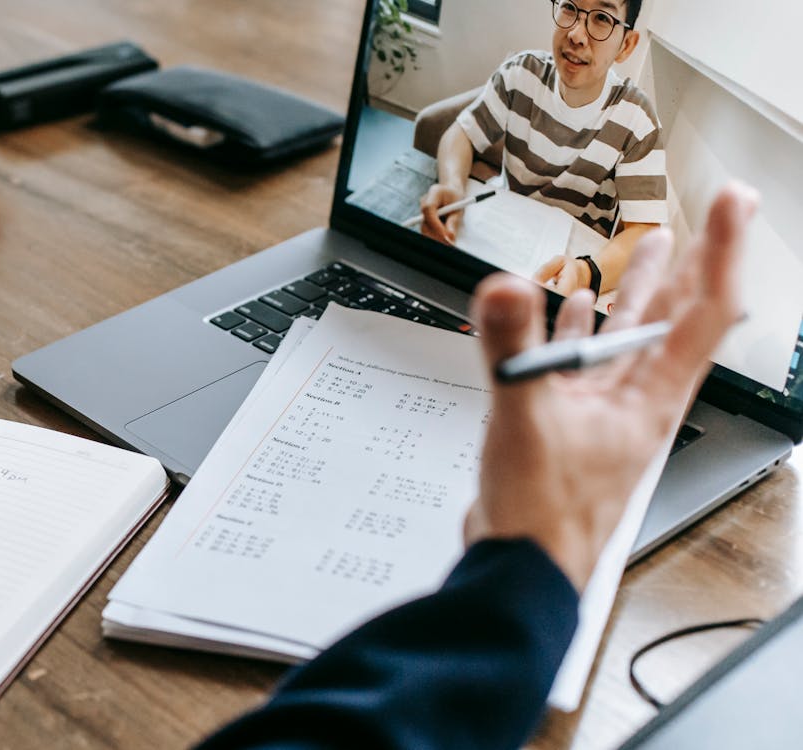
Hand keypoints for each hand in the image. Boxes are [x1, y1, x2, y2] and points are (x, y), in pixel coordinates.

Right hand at [419, 183, 465, 244]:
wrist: (451, 191)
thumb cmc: (456, 197)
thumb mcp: (459, 207)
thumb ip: (454, 221)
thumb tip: (450, 236)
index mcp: (434, 192)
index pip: (428, 210)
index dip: (435, 225)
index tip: (445, 237)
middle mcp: (424, 201)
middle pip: (425, 221)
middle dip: (436, 235)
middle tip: (449, 244)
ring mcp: (422, 210)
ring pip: (425, 228)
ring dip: (437, 237)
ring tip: (450, 243)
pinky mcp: (424, 218)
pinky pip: (428, 229)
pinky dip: (436, 236)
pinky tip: (445, 240)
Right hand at [464, 182, 755, 589]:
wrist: (522, 567)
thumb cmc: (544, 513)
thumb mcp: (526, 419)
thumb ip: (514, 350)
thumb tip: (505, 289)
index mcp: (651, 398)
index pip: (703, 311)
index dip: (721, 250)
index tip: (730, 203)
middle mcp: (637, 398)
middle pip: (676, 319)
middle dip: (692, 263)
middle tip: (709, 218)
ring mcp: (604, 410)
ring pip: (631, 337)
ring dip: (641, 290)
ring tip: (650, 246)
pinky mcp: (567, 422)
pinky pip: (581, 361)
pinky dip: (576, 327)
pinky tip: (565, 307)